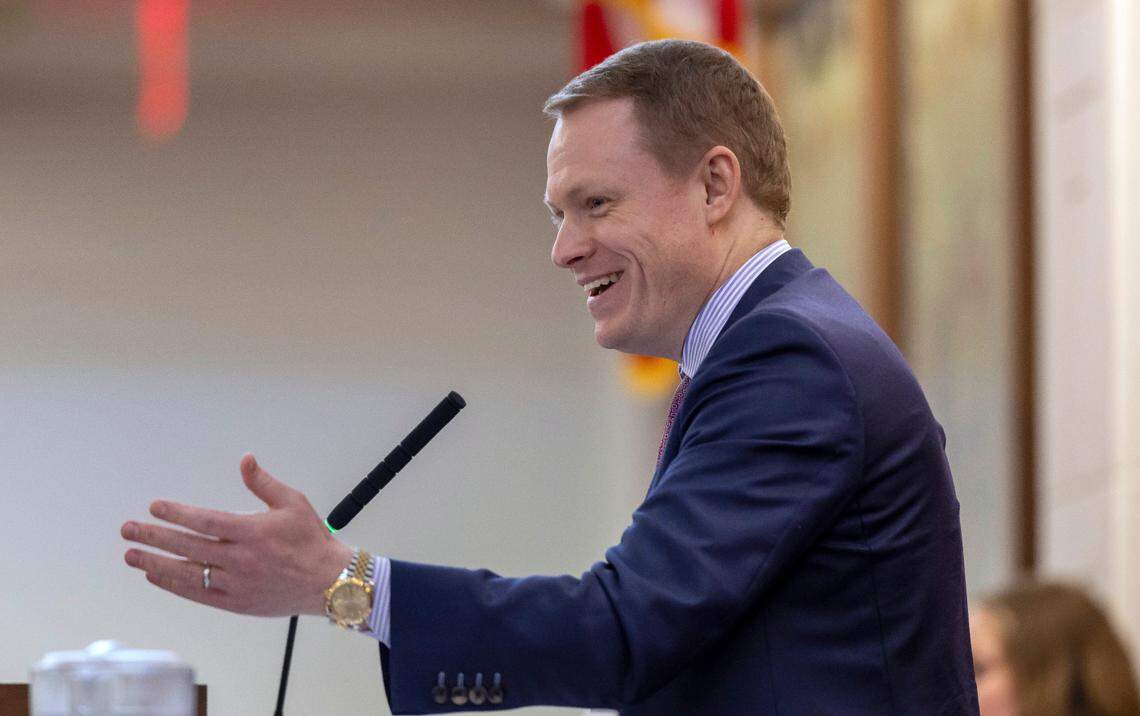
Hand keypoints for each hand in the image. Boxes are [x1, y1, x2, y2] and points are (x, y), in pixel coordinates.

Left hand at [121, 454, 353, 616]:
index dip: (176, 514)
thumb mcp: (292, 502)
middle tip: (129, 530)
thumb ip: (263, 483)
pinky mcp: (235, 602)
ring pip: (187, 572)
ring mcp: (236, 583)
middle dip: (153, 537)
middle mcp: (240, 559)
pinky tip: (156, 576)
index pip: (205, 521)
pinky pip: (198, 594)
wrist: (328, 582)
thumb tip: (245, 460)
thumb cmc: (311, 540)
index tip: (155, 507)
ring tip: (131, 556)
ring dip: (155, 563)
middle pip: (187, 547)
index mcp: (253, 532)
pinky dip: (174, 584)